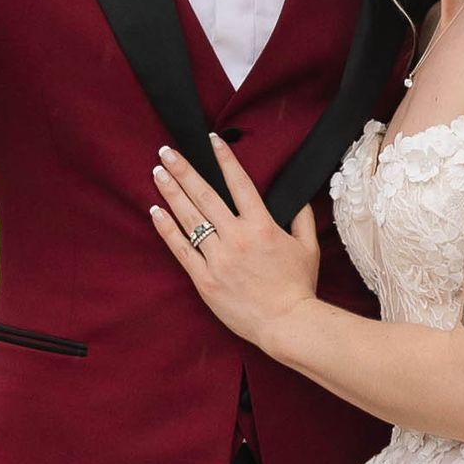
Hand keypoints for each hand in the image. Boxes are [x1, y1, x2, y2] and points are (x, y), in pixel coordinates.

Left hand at [150, 139, 321, 351]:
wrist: (286, 323)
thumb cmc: (298, 287)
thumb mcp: (308, 248)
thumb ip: (301, 219)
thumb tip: (297, 199)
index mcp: (262, 226)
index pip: (239, 183)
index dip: (224, 159)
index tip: (211, 140)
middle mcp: (236, 237)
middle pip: (205, 195)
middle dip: (184, 170)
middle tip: (167, 152)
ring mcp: (218, 258)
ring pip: (189, 218)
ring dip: (171, 192)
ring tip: (157, 173)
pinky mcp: (205, 279)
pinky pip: (182, 250)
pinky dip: (167, 229)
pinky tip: (156, 211)